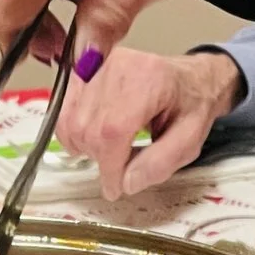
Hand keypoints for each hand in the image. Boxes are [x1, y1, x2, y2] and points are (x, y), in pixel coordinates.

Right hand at [56, 47, 243, 200]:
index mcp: (149, 80)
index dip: (109, 167)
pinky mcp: (84, 70)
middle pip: (89, 129)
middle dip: (101, 159)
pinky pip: (64, 112)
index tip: (115, 188)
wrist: (188, 78)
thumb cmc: (190, 106)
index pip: (113, 130)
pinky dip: (75, 133)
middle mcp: (118, 66)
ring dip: (87, 147)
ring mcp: (97, 66)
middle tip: (122, 163)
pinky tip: (96, 136)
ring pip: (72, 123)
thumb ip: (160, 164)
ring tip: (112, 147)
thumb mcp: (190, 140)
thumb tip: (126, 183)